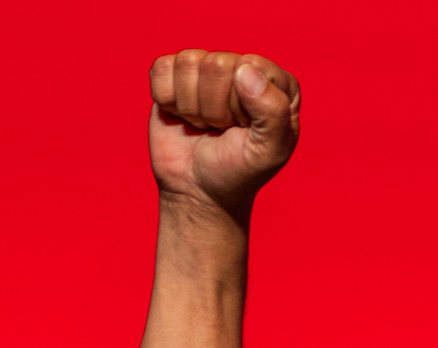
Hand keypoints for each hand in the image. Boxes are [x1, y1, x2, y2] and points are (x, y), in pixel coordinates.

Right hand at [148, 50, 299, 216]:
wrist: (198, 194)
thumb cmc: (238, 172)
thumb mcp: (270, 151)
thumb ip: (273, 110)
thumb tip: (244, 69)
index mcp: (276, 81)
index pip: (249, 65)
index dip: (240, 103)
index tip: (242, 129)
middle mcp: (243, 68)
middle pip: (216, 63)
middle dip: (214, 107)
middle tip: (221, 129)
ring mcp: (207, 70)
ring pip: (188, 63)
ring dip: (191, 105)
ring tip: (204, 125)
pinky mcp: (174, 77)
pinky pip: (162, 67)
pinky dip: (166, 98)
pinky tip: (181, 116)